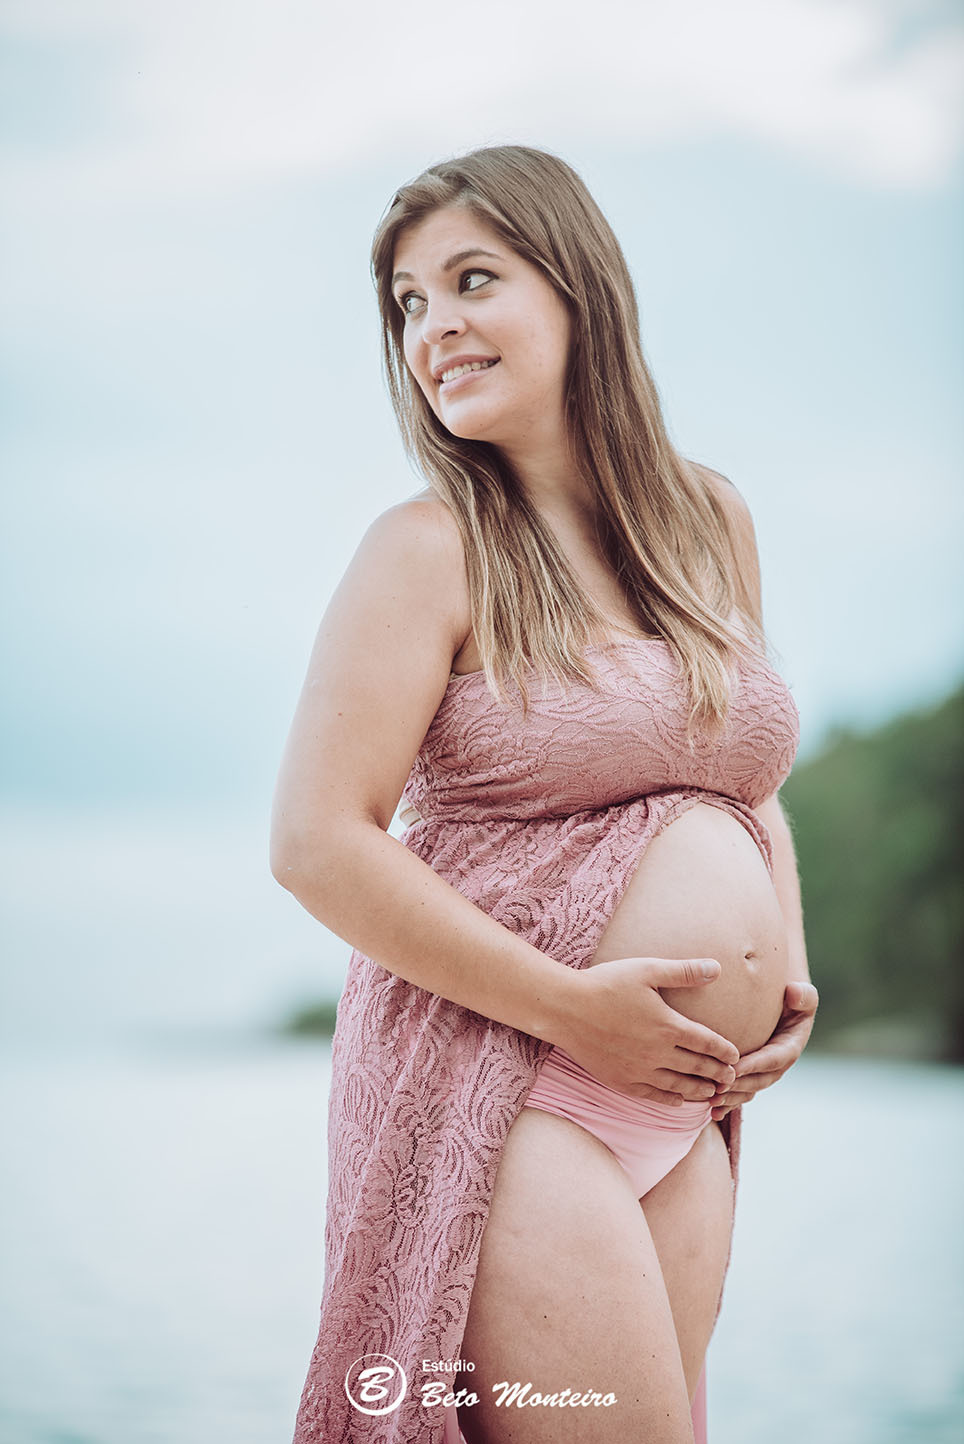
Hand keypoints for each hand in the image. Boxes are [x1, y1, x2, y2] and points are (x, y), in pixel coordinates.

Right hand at [555, 956, 740, 1106]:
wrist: (565, 1008)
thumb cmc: (606, 983)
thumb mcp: (647, 970)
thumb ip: (683, 972)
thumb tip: (717, 968)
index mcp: (668, 1025)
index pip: (707, 1043)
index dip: (725, 1051)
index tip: (736, 1056)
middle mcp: (657, 1053)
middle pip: (698, 1068)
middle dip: (718, 1074)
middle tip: (732, 1079)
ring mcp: (639, 1070)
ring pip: (679, 1086)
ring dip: (699, 1090)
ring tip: (712, 1092)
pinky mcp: (621, 1081)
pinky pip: (653, 1096)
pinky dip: (670, 1099)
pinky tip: (678, 1100)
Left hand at [709, 980, 818, 1120]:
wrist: (783, 1005)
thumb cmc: (791, 997)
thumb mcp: (802, 995)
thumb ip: (803, 995)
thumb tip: (795, 992)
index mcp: (790, 1047)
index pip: (772, 1059)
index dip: (754, 1065)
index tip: (733, 1069)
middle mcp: (777, 1066)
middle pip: (758, 1081)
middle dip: (738, 1087)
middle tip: (717, 1090)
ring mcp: (764, 1073)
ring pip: (748, 1091)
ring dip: (730, 1099)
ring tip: (711, 1104)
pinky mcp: (751, 1076)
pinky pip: (740, 1093)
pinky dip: (727, 1104)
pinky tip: (711, 1113)